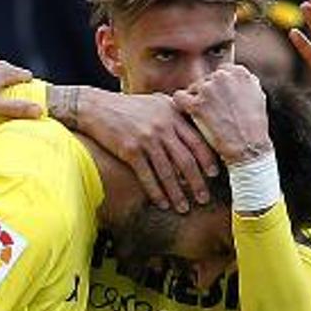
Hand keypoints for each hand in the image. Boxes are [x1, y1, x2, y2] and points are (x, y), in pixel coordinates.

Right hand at [72, 85, 216, 211]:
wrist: (96, 107)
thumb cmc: (128, 108)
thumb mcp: (156, 103)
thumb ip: (176, 115)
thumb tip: (196, 131)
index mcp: (173, 114)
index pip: (197, 140)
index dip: (207, 160)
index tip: (214, 175)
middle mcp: (163, 126)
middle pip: (186, 160)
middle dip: (197, 183)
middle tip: (204, 198)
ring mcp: (146, 139)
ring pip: (168, 172)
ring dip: (177, 193)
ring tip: (184, 208)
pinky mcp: (130, 150)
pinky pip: (147, 176)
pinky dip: (156, 192)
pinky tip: (162, 204)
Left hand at [172, 64, 271, 165]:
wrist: (249, 148)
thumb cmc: (254, 127)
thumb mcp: (257, 95)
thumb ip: (243, 82)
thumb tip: (232, 73)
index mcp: (238, 72)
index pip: (221, 72)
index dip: (220, 89)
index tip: (222, 102)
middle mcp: (222, 76)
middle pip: (206, 80)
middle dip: (208, 95)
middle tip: (215, 114)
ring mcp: (208, 89)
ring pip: (192, 89)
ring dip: (196, 102)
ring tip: (207, 119)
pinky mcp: (196, 105)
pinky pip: (179, 97)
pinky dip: (181, 106)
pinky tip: (188, 116)